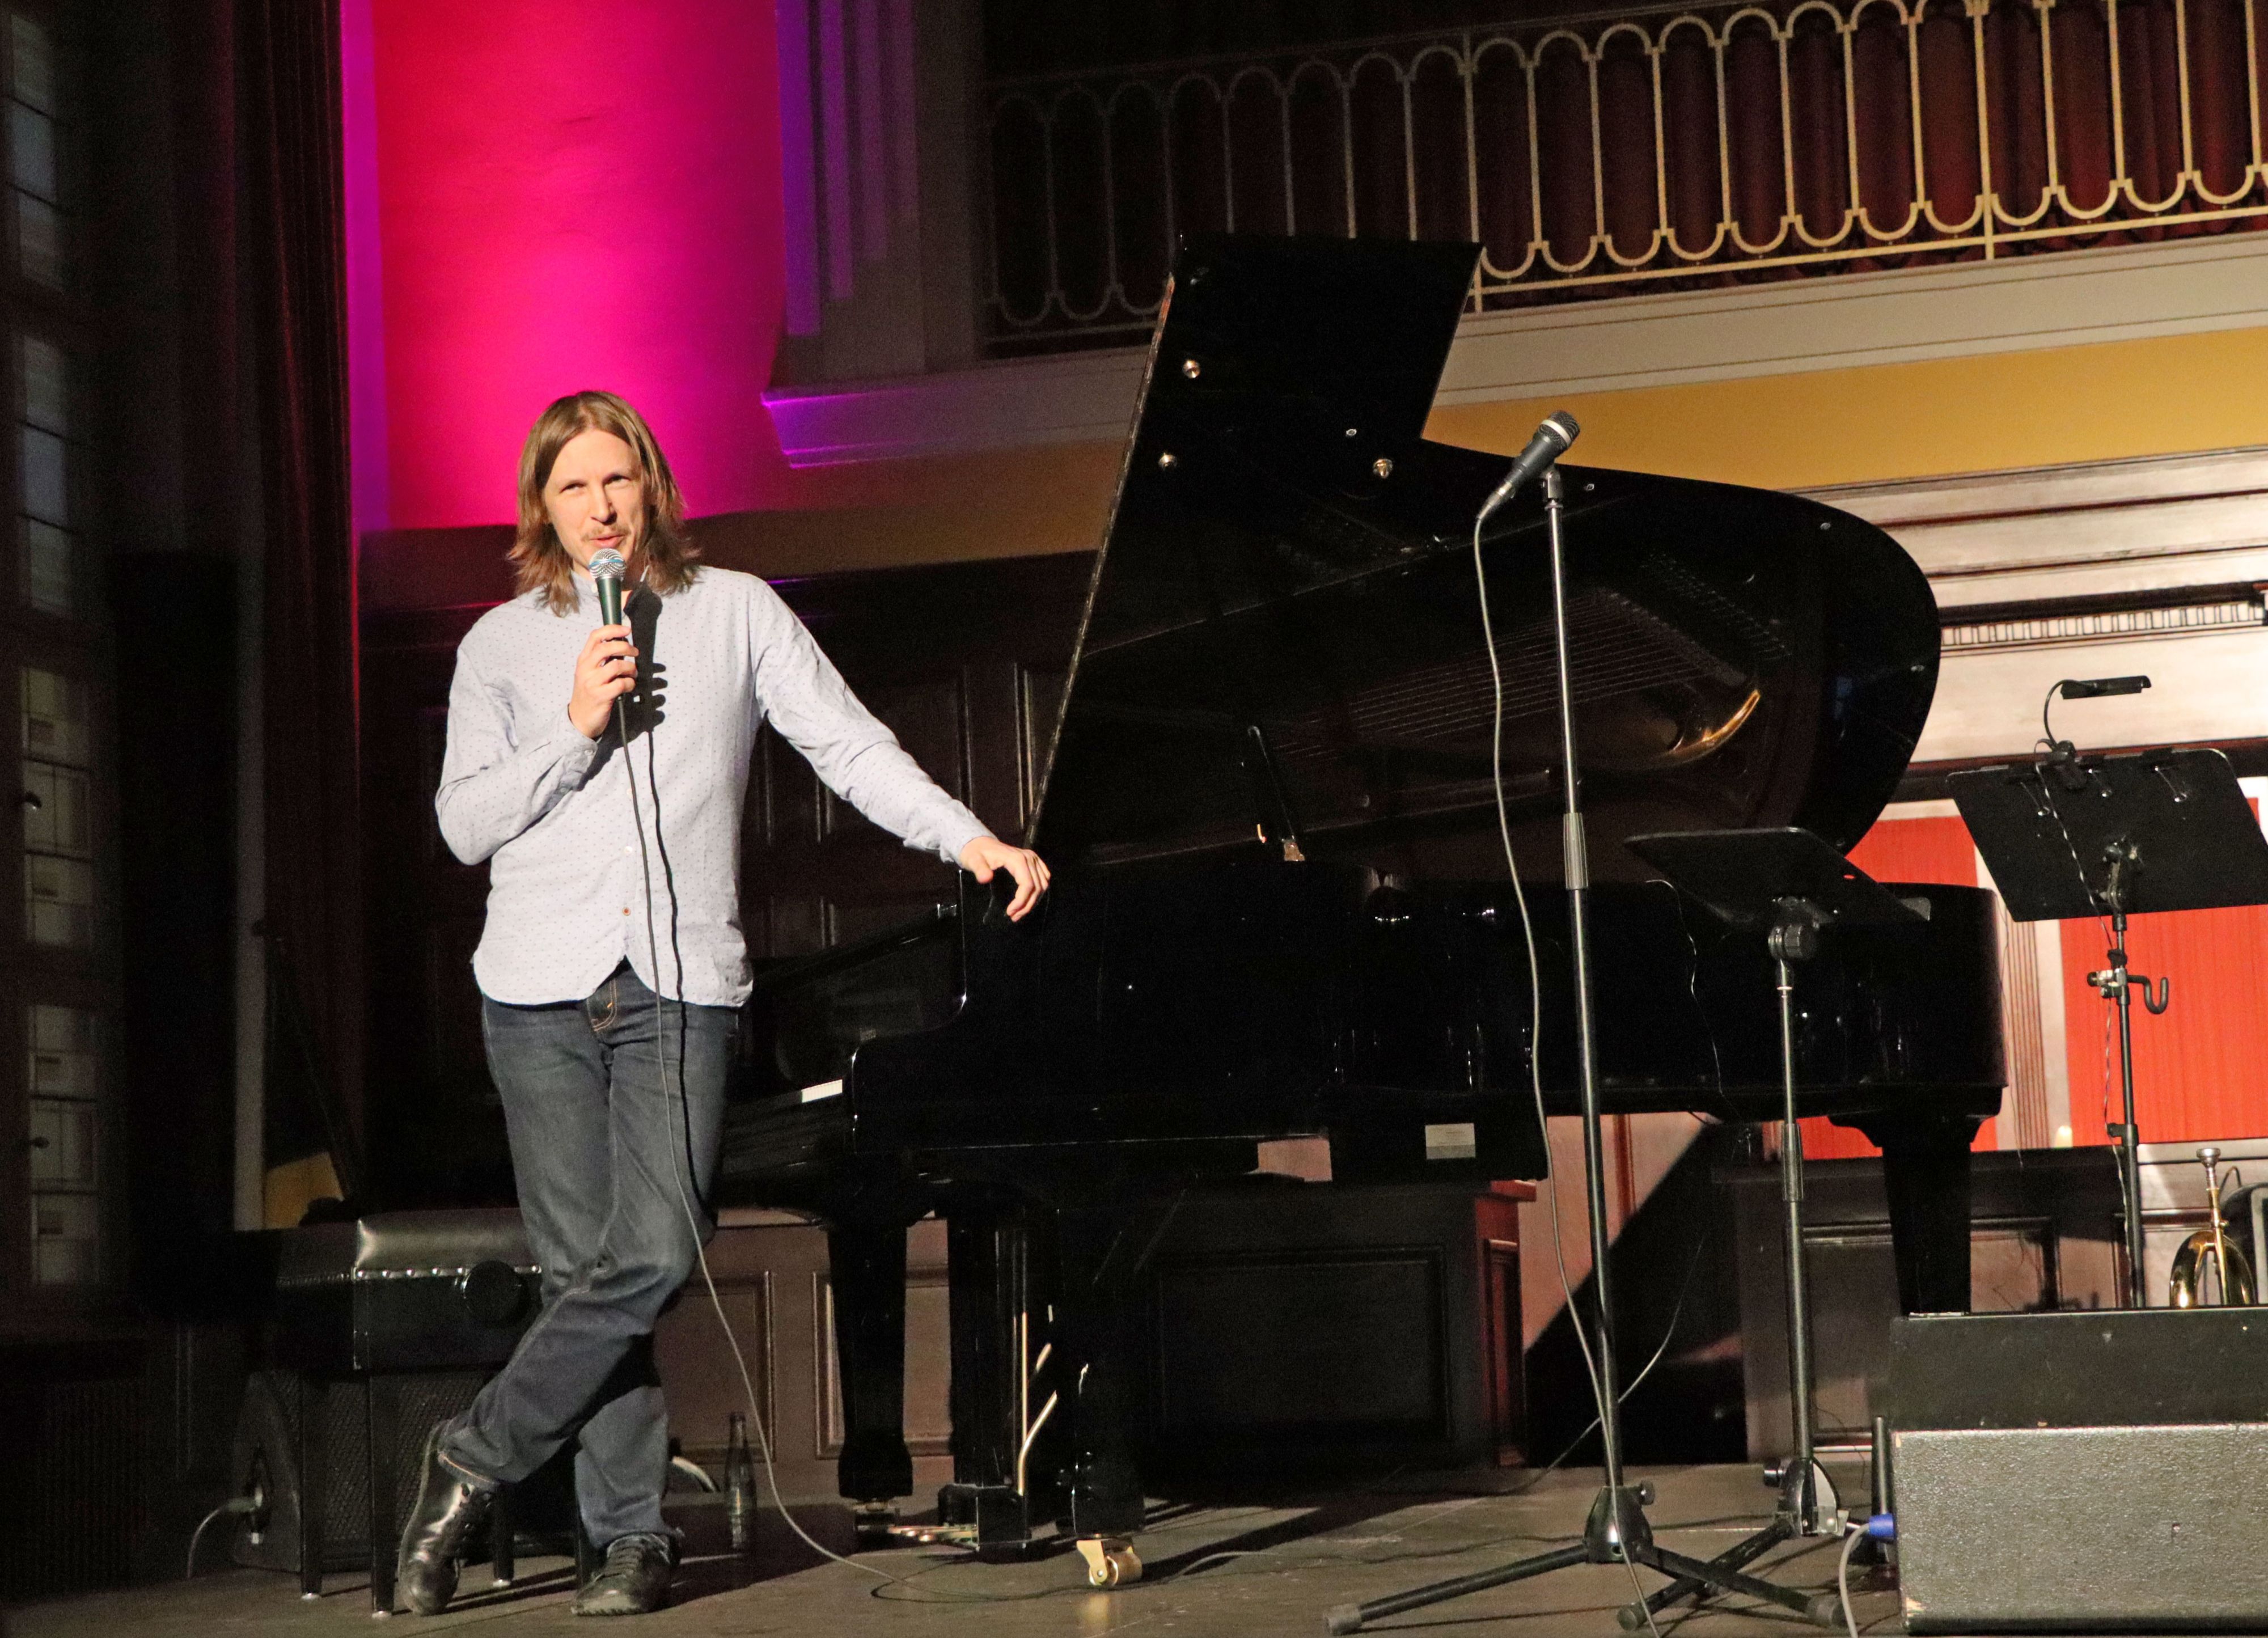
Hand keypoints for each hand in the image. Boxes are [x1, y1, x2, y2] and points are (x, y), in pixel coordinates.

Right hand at [568, 623, 637, 739]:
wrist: (579, 719)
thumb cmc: (588, 693)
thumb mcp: (588, 673)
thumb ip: (600, 659)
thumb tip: (621, 643)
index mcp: (583, 660)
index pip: (595, 636)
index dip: (613, 629)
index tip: (626, 630)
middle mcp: (585, 669)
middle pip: (608, 648)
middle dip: (626, 647)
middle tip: (635, 653)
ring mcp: (592, 683)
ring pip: (617, 666)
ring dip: (631, 668)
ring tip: (632, 673)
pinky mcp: (601, 696)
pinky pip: (621, 684)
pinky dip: (630, 683)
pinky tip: (629, 686)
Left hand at [959, 836, 1050, 920]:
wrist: (980, 843)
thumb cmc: (976, 853)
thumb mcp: (973, 860)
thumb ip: (979, 869)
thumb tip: (986, 879)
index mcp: (1017, 859)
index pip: (1027, 884)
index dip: (1021, 901)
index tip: (1010, 912)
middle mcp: (1029, 858)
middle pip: (1037, 887)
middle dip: (1027, 905)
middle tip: (1014, 917)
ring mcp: (1033, 858)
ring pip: (1042, 884)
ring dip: (1033, 901)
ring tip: (1020, 912)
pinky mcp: (1034, 861)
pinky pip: (1044, 878)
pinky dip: (1039, 892)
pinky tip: (1029, 900)